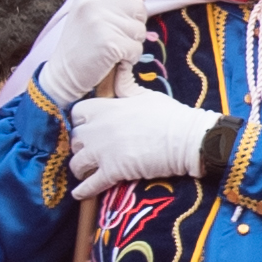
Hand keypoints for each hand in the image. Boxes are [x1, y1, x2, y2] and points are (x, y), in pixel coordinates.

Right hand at [29, 0, 150, 105]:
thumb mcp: (89, 8)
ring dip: (131, 42)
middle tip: (111, 33)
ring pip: (140, 30)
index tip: (125, 6)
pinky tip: (111, 58)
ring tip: (109, 45)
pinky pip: (137, 49)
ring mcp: (101, 21)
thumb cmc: (83, 40)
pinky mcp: (109, 43)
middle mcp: (94, 0)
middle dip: (133, 23)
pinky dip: (129, 58)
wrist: (63, 73)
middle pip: (140, 6)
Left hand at [69, 88, 216, 193]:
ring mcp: (103, 151)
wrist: (187, 139)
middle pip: (74, 139)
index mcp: (106, 108)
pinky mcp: (113, 171)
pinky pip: (89, 185)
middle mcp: (99, 129)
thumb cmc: (170, 115)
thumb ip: (125, 84)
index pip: (76, 114)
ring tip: (87, 171)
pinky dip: (83, 191)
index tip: (89, 128)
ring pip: (76, 163)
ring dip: (81, 168)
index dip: (81, 122)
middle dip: (81, 146)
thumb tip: (118, 66)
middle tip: (91, 151)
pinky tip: (80, 194)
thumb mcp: (145, 95)